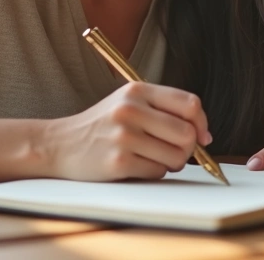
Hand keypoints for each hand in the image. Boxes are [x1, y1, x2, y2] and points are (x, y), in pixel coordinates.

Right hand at [44, 82, 212, 181]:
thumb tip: (203, 134)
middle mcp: (131, 109)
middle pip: (187, 133)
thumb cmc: (101, 126)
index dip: (202, 123)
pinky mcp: (118, 162)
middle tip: (175, 151)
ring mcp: (124, 136)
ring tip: (154, 158)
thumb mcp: (128, 103)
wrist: (60, 144)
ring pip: (176, 156)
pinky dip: (154, 172)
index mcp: (137, 90)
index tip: (202, 136)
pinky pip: (158, 172)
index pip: (190, 104)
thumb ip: (162, 110)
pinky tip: (137, 166)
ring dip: (172, 163)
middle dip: (188, 148)